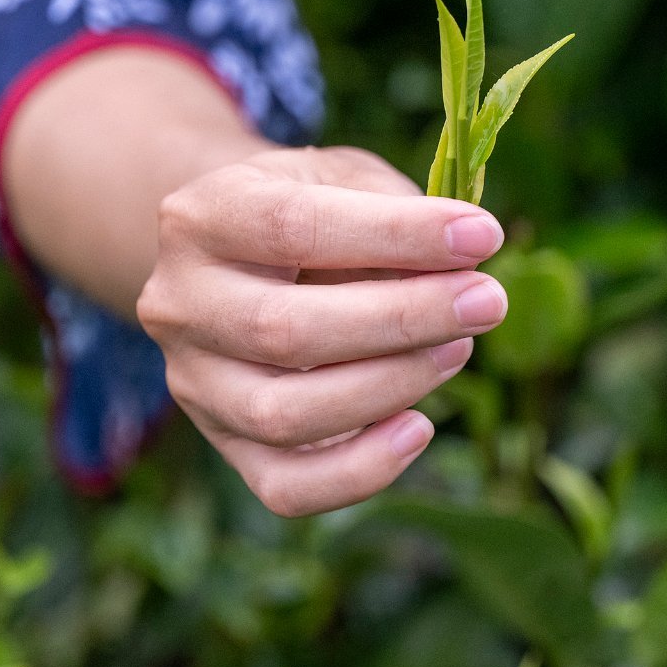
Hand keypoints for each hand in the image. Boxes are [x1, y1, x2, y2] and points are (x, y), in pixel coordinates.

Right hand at [137, 145, 507, 516]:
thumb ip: (395, 212)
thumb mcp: (344, 178)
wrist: (241, 256)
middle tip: (487, 301)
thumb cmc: (311, 209)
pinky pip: (285, 487)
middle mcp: (179, 304)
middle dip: (404, 320)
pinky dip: (360, 470)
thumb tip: (464, 267)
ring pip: (282, 416)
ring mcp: (193, 383)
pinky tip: (418, 427)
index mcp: (202, 217)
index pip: (294, 226)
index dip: (396, 235)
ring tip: (456, 350)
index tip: (482, 236)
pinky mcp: (223, 445)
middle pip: (284, 331)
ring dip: (389, 388)